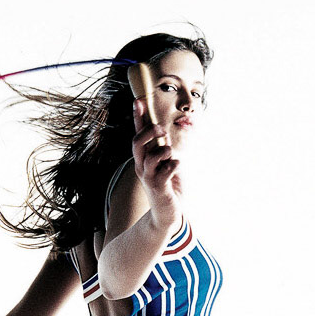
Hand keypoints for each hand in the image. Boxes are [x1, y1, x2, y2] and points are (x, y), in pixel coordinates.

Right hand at [131, 98, 182, 226]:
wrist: (166, 214)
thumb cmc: (167, 186)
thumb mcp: (165, 162)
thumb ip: (163, 148)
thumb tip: (165, 131)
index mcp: (143, 158)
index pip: (137, 134)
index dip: (137, 118)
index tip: (138, 100)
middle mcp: (141, 166)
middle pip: (137, 143)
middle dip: (151, 132)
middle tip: (164, 132)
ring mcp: (148, 177)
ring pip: (151, 156)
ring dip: (165, 151)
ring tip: (172, 156)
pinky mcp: (158, 188)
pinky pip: (165, 170)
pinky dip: (174, 165)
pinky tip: (177, 166)